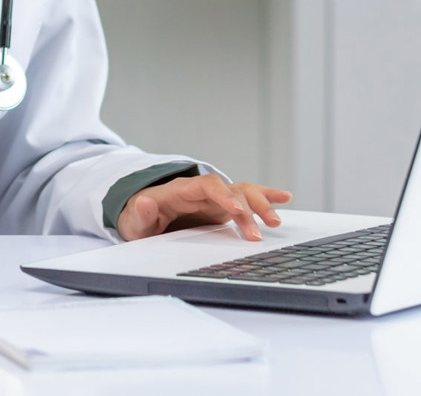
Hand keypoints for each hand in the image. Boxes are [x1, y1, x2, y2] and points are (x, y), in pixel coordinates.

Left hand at [118, 173, 291, 242]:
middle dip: (247, 210)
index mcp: (181, 191)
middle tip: (258, 234)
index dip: (223, 196)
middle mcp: (202, 191)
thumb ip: (140, 214)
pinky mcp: (224, 207)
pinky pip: (248, 196)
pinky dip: (266, 195)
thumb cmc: (140, 219)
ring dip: (261, 204)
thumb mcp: (135, 222)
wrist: (144, 216)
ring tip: (276, 221)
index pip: (206, 186)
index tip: (236, 209)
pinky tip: (285, 198)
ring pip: (243, 192)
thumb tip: (144, 202)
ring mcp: (215, 198)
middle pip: (230, 190)